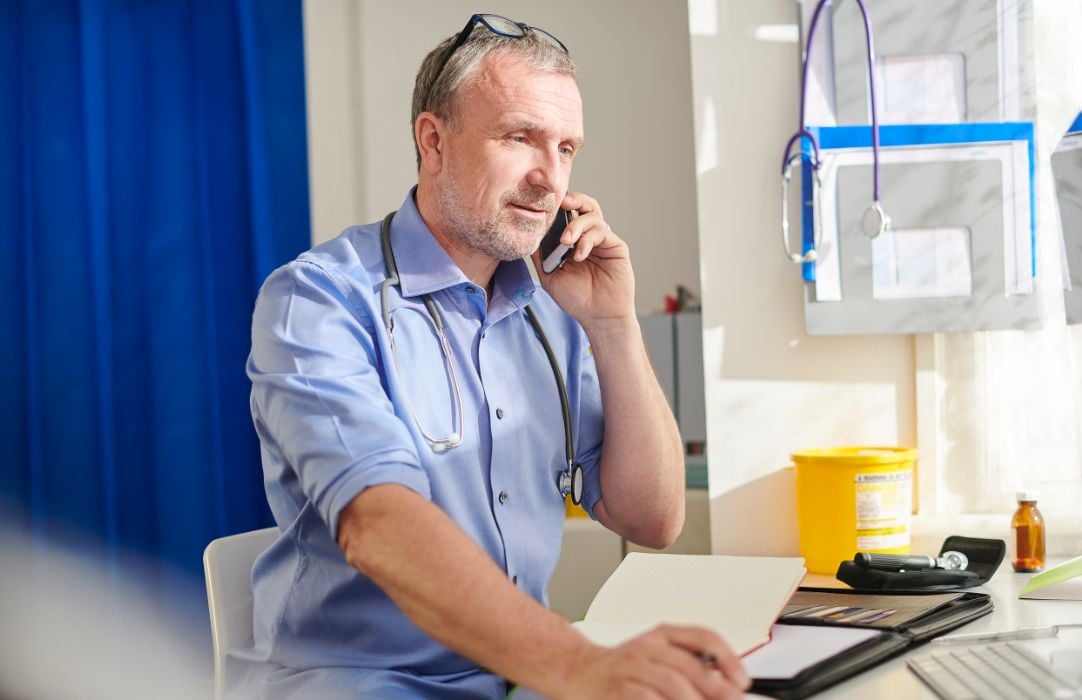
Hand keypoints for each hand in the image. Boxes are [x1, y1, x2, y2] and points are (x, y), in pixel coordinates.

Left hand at [531, 192, 635, 327]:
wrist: (598, 317)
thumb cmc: (577, 299)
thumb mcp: (550, 276)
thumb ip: (541, 256)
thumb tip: (530, 235)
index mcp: (574, 241)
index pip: (568, 215)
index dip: (559, 208)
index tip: (545, 206)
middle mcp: (590, 237)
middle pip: (585, 206)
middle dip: (573, 200)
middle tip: (561, 204)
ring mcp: (604, 241)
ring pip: (593, 216)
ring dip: (577, 225)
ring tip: (566, 242)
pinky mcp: (616, 247)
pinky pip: (602, 233)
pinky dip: (587, 240)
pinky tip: (579, 256)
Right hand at [559, 625, 750, 698]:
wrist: (577, 669)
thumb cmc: (622, 667)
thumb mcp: (656, 654)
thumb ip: (687, 662)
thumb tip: (726, 683)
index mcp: (661, 635)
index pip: (701, 636)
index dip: (727, 657)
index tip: (742, 679)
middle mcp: (647, 648)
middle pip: (689, 665)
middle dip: (717, 687)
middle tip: (733, 699)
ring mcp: (631, 668)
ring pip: (671, 684)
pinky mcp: (618, 690)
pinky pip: (647, 698)